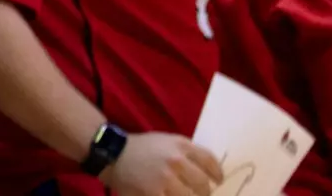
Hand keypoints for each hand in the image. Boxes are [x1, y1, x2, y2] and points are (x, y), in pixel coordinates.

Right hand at [100, 132, 222, 195]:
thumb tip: (208, 170)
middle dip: (204, 192)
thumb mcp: (166, 141)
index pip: (210, 162)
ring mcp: (165, 179)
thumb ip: (187, 152)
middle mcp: (176, 161)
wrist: (113, 154)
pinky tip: (169, 195)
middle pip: (203, 185)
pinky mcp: (154, 193)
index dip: (217, 174)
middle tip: (200, 194)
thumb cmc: (142, 147)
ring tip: (185, 195)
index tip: (218, 181)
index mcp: (181, 146)